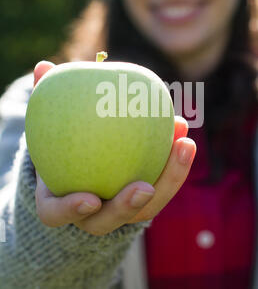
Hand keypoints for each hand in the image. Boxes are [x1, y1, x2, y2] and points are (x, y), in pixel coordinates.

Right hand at [32, 60, 196, 234]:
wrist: (80, 165)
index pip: (57, 214)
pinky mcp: (144, 198)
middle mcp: (90, 214)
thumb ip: (44, 99)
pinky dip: (174, 161)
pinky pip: (162, 184)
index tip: (90, 199)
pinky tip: (182, 128)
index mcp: (58, 201)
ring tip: (184, 144)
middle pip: (109, 221)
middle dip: (128, 206)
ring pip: (146, 208)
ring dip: (169, 178)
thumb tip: (42, 66)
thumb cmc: (61, 142)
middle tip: (145, 187)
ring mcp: (120, 210)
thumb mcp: (49, 123)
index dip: (71, 209)